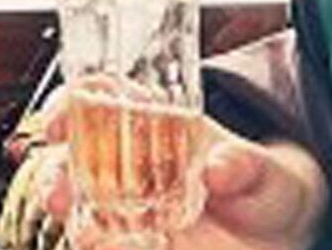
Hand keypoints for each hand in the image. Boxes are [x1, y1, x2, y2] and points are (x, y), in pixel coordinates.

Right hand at [29, 89, 328, 249]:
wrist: (277, 240)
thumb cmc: (265, 189)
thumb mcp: (267, 172)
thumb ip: (246, 166)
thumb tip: (219, 168)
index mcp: (156, 123)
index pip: (100, 96)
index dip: (71, 101)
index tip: (58, 120)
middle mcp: (130, 166)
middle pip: (71, 160)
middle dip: (55, 175)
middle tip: (60, 194)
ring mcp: (128, 211)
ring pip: (78, 212)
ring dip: (74, 222)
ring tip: (92, 237)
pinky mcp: (131, 243)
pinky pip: (105, 244)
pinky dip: (104, 246)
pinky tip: (120, 248)